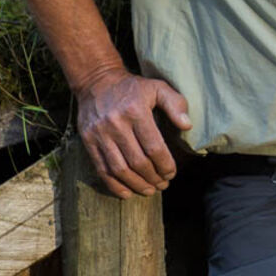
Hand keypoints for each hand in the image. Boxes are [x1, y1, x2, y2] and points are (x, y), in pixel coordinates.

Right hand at [73, 67, 191, 198]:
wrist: (96, 82)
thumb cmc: (133, 88)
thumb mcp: (158, 87)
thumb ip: (176, 104)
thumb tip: (187, 126)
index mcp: (136, 112)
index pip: (154, 147)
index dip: (165, 165)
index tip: (172, 173)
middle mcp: (116, 125)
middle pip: (137, 161)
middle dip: (153, 177)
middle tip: (163, 184)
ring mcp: (99, 135)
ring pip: (119, 169)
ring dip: (136, 184)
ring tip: (149, 190)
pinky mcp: (88, 142)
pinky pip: (101, 169)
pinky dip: (114, 185)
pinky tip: (127, 193)